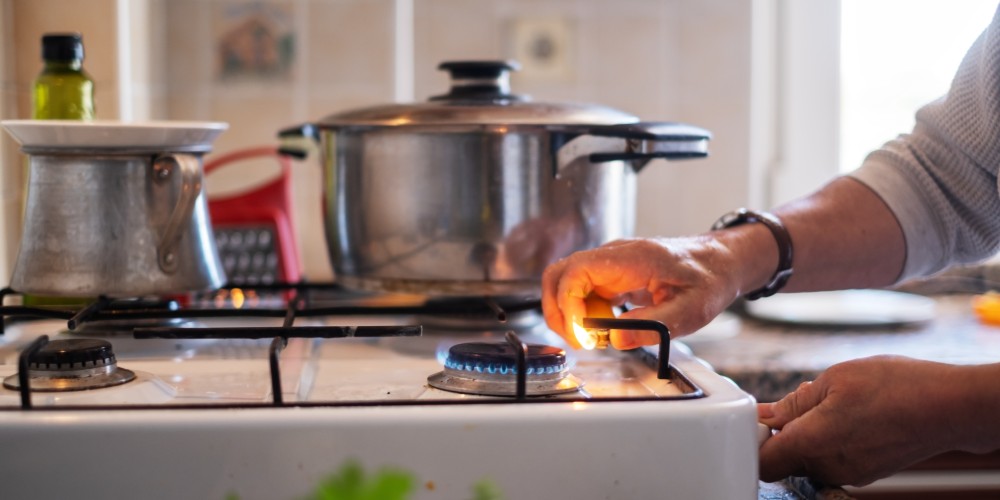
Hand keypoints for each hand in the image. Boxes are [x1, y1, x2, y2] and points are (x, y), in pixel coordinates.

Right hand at [541, 235, 741, 348]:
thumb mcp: (691, 310)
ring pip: (565, 283)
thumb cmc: (709, 279)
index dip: (568, 305)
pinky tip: (599, 331)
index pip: (576, 271)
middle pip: (559, 275)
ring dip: (566, 313)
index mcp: (632, 258)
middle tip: (578, 341)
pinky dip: (580, 313)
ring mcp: (609, 264)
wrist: (721, 261)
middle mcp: (614, 256)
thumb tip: (616, 340)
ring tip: (589, 339)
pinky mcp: (611, 275)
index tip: (582, 334)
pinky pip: (581, 291)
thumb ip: (654, 325)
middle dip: (558, 311)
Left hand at [758, 356, 964, 485]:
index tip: (760, 419)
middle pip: (786, 460)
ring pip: (810, 459)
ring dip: (810, 434)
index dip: (755, 440)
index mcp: (811, 444)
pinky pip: (834, 459)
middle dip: (785, 433)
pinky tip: (851, 415)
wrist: (950, 407)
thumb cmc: (896, 387)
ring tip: (833, 403)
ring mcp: (849, 473)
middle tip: (801, 401)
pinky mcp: (867, 472)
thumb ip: (794, 403)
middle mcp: (828, 467)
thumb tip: (768, 415)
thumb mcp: (833, 380)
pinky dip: (832, 440)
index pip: (763, 462)